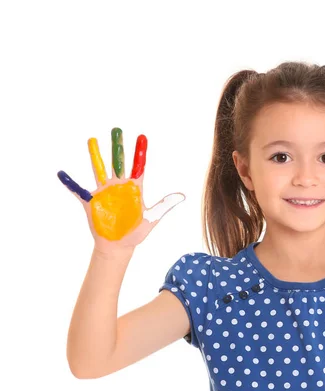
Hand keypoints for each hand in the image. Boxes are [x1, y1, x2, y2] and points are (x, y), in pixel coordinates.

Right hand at [57, 128, 184, 253]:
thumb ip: (165, 205)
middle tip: (116, 129)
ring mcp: (104, 193)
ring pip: (99, 169)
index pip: (138, 166)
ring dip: (96, 155)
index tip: (142, 136)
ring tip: (92, 140)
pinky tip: (62, 173)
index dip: (140, 152)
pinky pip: (78, 190)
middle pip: (118, 162)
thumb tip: (183, 195)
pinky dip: (70, 183)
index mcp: (134, 189)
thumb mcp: (152, 218)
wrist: (119, 246)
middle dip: (117, 146)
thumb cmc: (136, 233)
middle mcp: (119, 187)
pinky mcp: (91, 202)